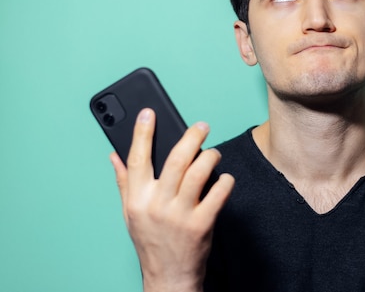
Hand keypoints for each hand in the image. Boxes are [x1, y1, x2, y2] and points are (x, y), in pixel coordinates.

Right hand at [110, 108, 234, 291]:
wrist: (169, 276)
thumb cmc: (151, 241)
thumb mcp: (130, 213)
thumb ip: (124, 182)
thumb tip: (114, 155)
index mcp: (137, 199)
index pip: (137, 159)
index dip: (142, 133)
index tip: (148, 113)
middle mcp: (156, 204)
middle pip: (176, 159)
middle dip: (192, 136)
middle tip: (202, 126)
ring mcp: (180, 215)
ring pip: (199, 172)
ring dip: (210, 156)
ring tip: (213, 153)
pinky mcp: (201, 224)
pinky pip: (218, 193)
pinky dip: (225, 181)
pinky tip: (224, 178)